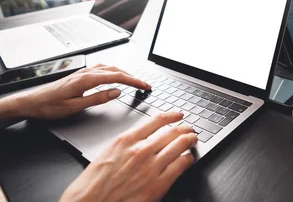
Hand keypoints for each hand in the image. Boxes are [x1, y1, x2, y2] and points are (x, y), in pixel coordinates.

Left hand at [17, 64, 150, 119]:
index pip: (117, 77)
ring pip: (110, 68)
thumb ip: (98, 98)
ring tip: (135, 81)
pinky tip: (116, 77)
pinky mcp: (80, 75)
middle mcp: (86, 73)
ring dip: (125, 73)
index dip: (134, 81)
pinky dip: (114, 72)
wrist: (32, 102)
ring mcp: (83, 72)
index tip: (145, 86)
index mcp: (87, 80)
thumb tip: (116, 92)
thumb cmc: (50, 106)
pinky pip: (102, 69)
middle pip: (116, 70)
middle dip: (133, 77)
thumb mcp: (76, 106)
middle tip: (145, 85)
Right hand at [60, 112, 197, 201]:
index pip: (156, 121)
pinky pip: (181, 165)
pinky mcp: (158, 184)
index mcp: (126, 141)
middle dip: (185, 129)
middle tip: (190, 129)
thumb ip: (125, 146)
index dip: (172, 116)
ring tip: (193, 140)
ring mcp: (151, 167)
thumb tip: (139, 141)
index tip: (178, 115)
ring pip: (180, 145)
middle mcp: (141, 150)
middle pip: (172, 132)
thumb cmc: (91, 186)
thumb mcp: (106, 155)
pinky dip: (188, 160)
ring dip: (190, 141)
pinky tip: (188, 159)